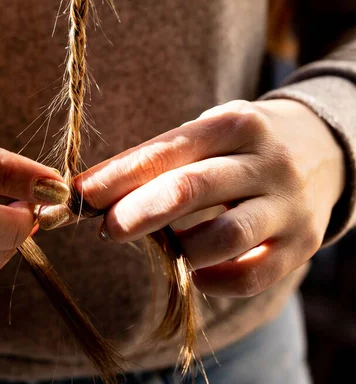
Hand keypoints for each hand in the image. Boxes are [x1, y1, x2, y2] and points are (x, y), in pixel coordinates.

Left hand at [75, 100, 344, 296]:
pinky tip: (195, 273)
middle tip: (108, 229)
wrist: (324, 151)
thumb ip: (157, 160)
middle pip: (191, 189)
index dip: (118, 176)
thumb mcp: (207, 134)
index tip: (81, 195)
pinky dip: (215, 281)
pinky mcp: (302, 244)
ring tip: (163, 247)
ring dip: (179, 249)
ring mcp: (287, 205)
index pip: (166, 151)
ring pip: (224, 236)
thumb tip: (92, 195)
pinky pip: (253, 275)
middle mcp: (266, 161)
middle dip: (139, 212)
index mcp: (234, 125)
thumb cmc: (241, 146)